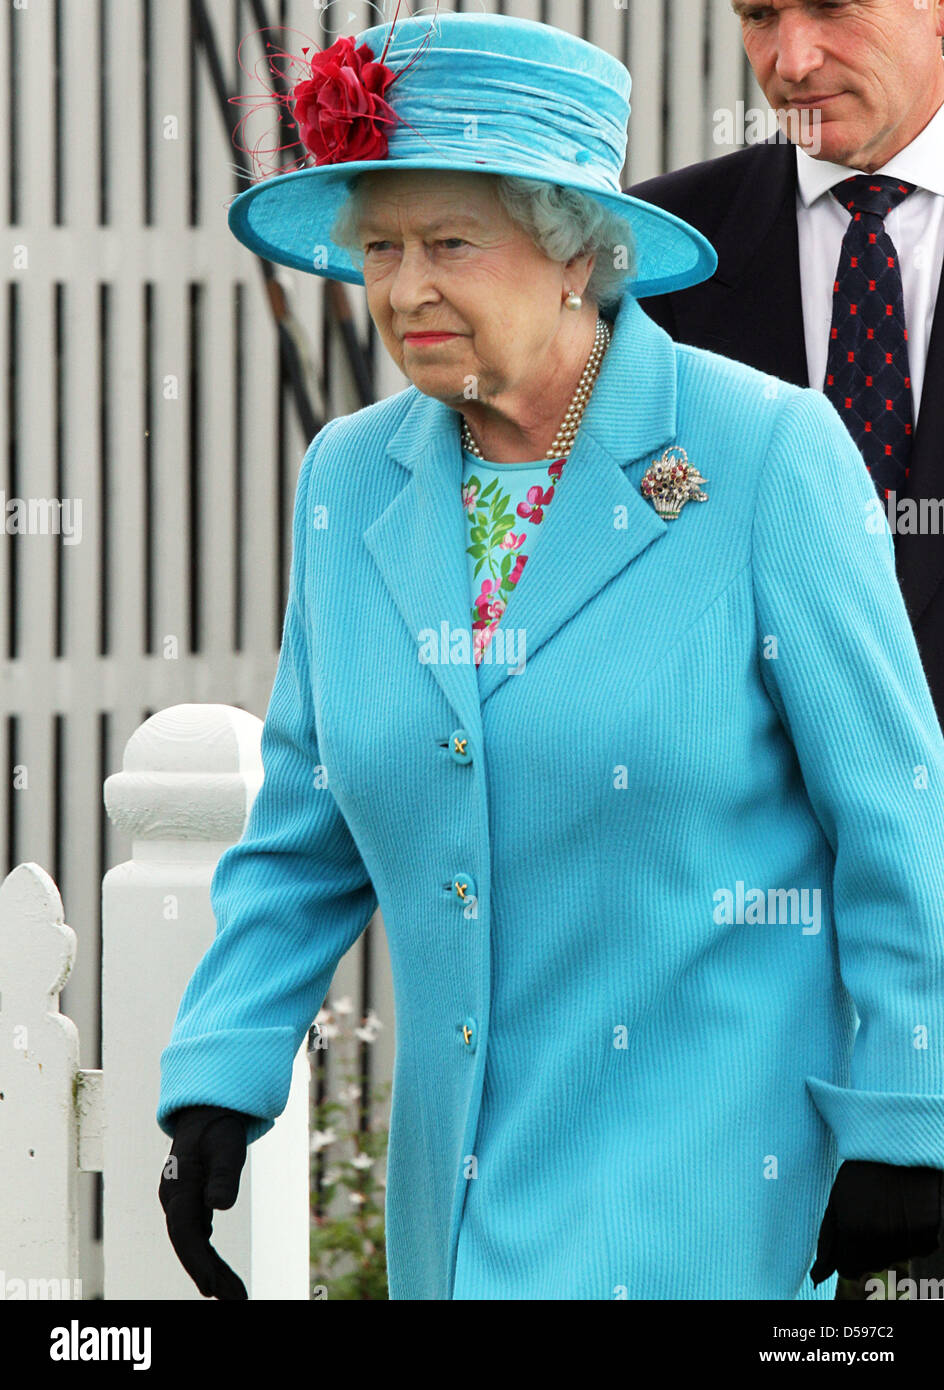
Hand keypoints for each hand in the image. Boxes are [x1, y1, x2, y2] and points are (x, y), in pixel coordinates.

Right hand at [158, 1104, 251, 1299]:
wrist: (209, 1111)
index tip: (214, 1288)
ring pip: (193, 1245)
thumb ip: (223, 1175)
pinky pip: (197, 1238)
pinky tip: (221, 1276)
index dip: (198, 1262)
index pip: (184, 1233)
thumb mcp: (227, 1146)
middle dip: (209, 1276)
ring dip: (212, 1272)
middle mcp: (173, 1199)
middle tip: (237, 1300)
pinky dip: (209, 1258)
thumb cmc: (219, 1128)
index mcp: (178, 1187)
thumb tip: (218, 1205)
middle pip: (189, 1245)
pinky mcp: (189, 1205)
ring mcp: (179, 1204)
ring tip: (235, 1296)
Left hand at [810, 1159, 943, 1284]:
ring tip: (888, 1206)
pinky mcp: (929, 1238)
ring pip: (893, 1257)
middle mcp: (882, 1244)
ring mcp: (908, 1243)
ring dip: (889, 1240)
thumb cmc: (863, 1172)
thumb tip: (817, 1277)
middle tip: (871, 1212)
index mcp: (854, 1234)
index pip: (848, 1269)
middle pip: (870, 1264)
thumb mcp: (836, 1201)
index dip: (847, 1251)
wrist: (902, 1150)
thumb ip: (827, 1242)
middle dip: (867, 1246)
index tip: (851, 1231)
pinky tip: (906, 1209)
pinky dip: (911, 1236)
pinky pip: (916, 1248)